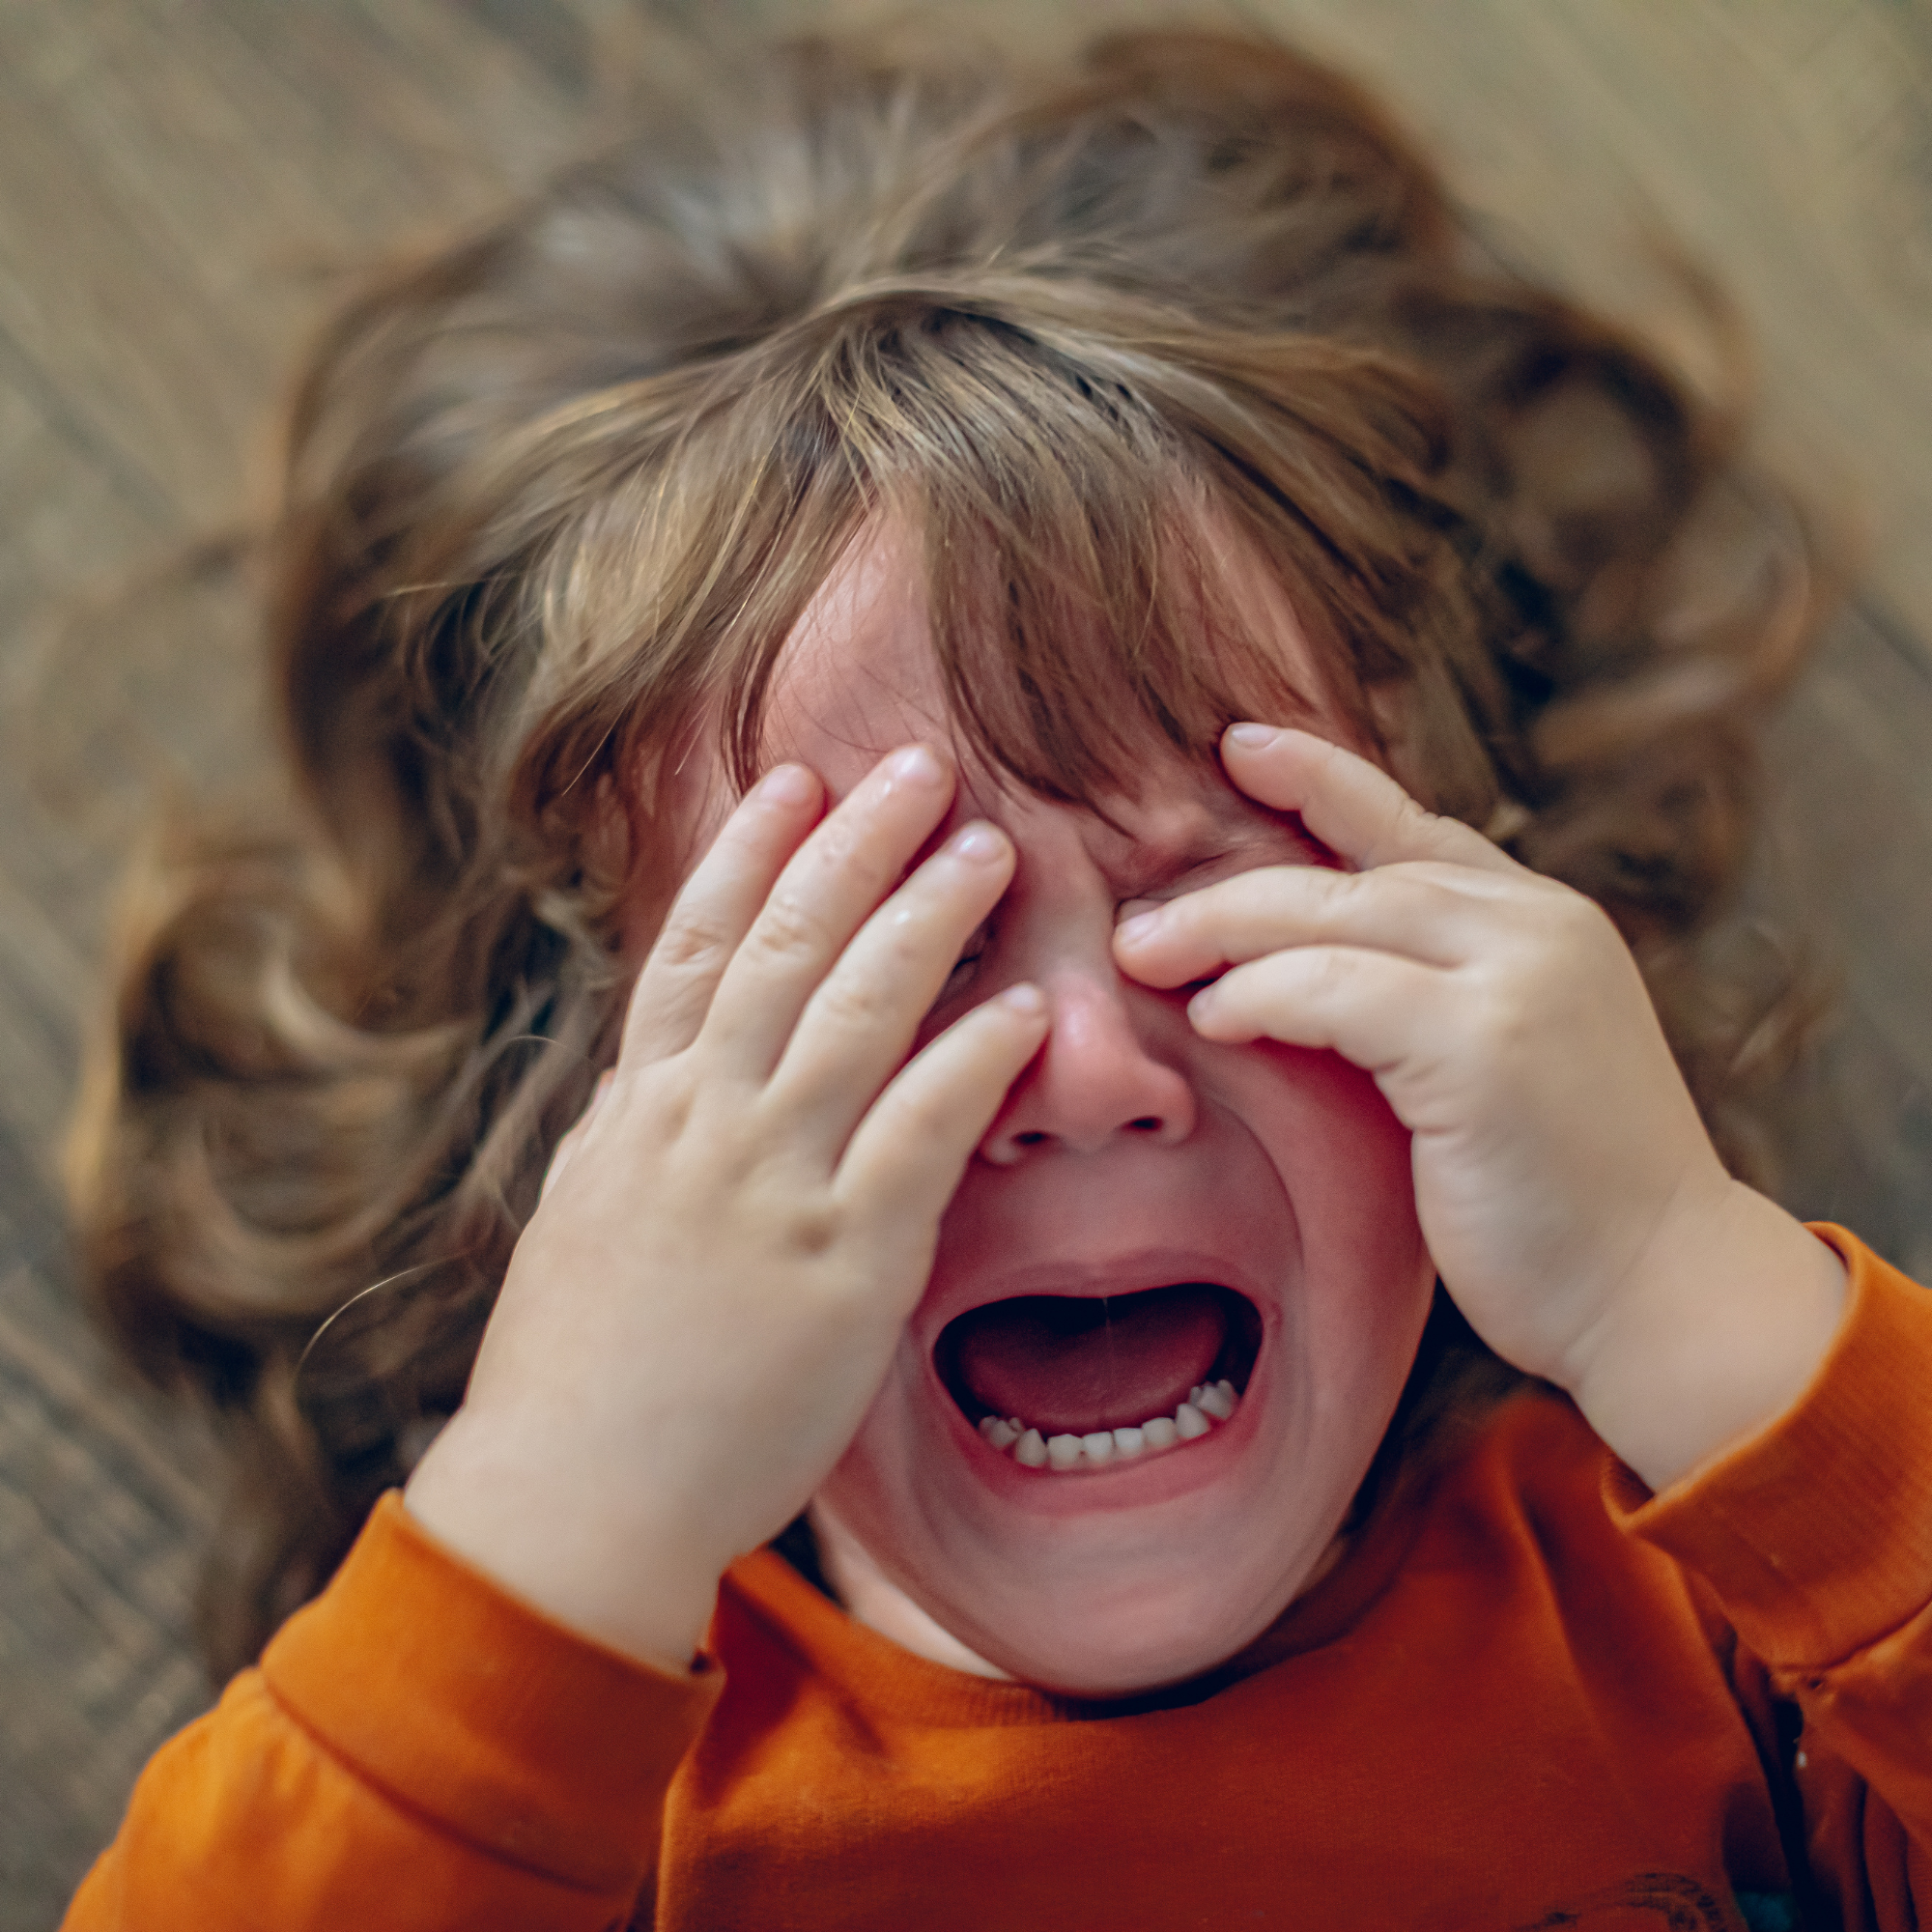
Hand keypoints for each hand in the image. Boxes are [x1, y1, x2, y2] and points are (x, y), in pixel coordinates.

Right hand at [406, 746, 1047, 1668]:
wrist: (577, 1495)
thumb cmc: (576, 1366)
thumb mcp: (583, 1211)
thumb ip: (633, 1126)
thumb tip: (662, 1062)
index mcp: (638, 1108)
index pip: (694, 946)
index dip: (748, 854)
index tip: (794, 780)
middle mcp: (703, 1123)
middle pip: (784, 949)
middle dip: (856, 847)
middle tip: (920, 766)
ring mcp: (772, 1186)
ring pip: (855, 1014)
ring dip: (927, 919)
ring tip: (989, 848)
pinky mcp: (845, 1262)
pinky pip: (919, 1135)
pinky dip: (973, 1062)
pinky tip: (1024, 1010)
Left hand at [1114, 725, 1843, 1488]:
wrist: (1663, 1292)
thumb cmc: (1562, 1199)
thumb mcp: (1500, 1065)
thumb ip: (1430, 996)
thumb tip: (1296, 971)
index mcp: (1543, 922)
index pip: (1412, 828)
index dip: (1322, 778)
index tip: (1241, 746)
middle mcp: (1539, 926)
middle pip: (1353, 869)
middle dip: (1232, 884)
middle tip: (1137, 919)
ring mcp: (1518, 976)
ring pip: (1333, 914)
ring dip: (1222, 931)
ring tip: (1143, 957)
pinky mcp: (1485, 1043)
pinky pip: (1335, 990)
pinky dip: (1260, 996)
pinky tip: (1214, 1017)